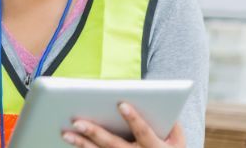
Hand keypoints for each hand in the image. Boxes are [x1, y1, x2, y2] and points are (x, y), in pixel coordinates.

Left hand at [61, 102, 184, 147]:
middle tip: (77, 122)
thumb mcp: (179, 140)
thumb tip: (162, 101)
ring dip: (82, 144)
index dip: (133, 118)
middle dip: (95, 133)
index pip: (143, 132)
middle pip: (113, 145)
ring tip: (66, 133)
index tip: (121, 104)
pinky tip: (71, 141)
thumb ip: (172, 123)